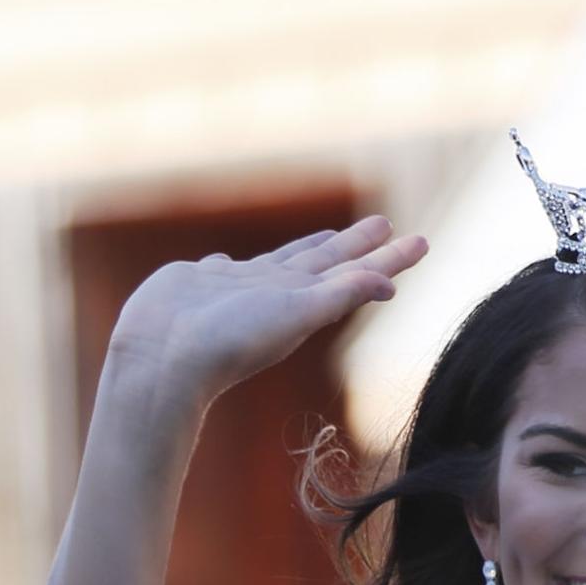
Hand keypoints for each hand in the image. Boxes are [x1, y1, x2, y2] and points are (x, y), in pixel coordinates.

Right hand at [106, 215, 426, 409]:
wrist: (165, 360)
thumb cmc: (229, 342)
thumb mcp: (293, 316)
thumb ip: (338, 296)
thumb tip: (387, 286)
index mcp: (303, 301)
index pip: (357, 274)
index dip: (388, 258)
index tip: (419, 242)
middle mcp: (276, 293)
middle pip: (328, 260)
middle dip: (358, 244)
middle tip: (386, 224)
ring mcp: (237, 288)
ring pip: (281, 261)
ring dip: (306, 250)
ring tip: (327, 238)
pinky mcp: (198, 284)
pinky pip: (224, 268)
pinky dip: (232, 264)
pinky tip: (226, 262)